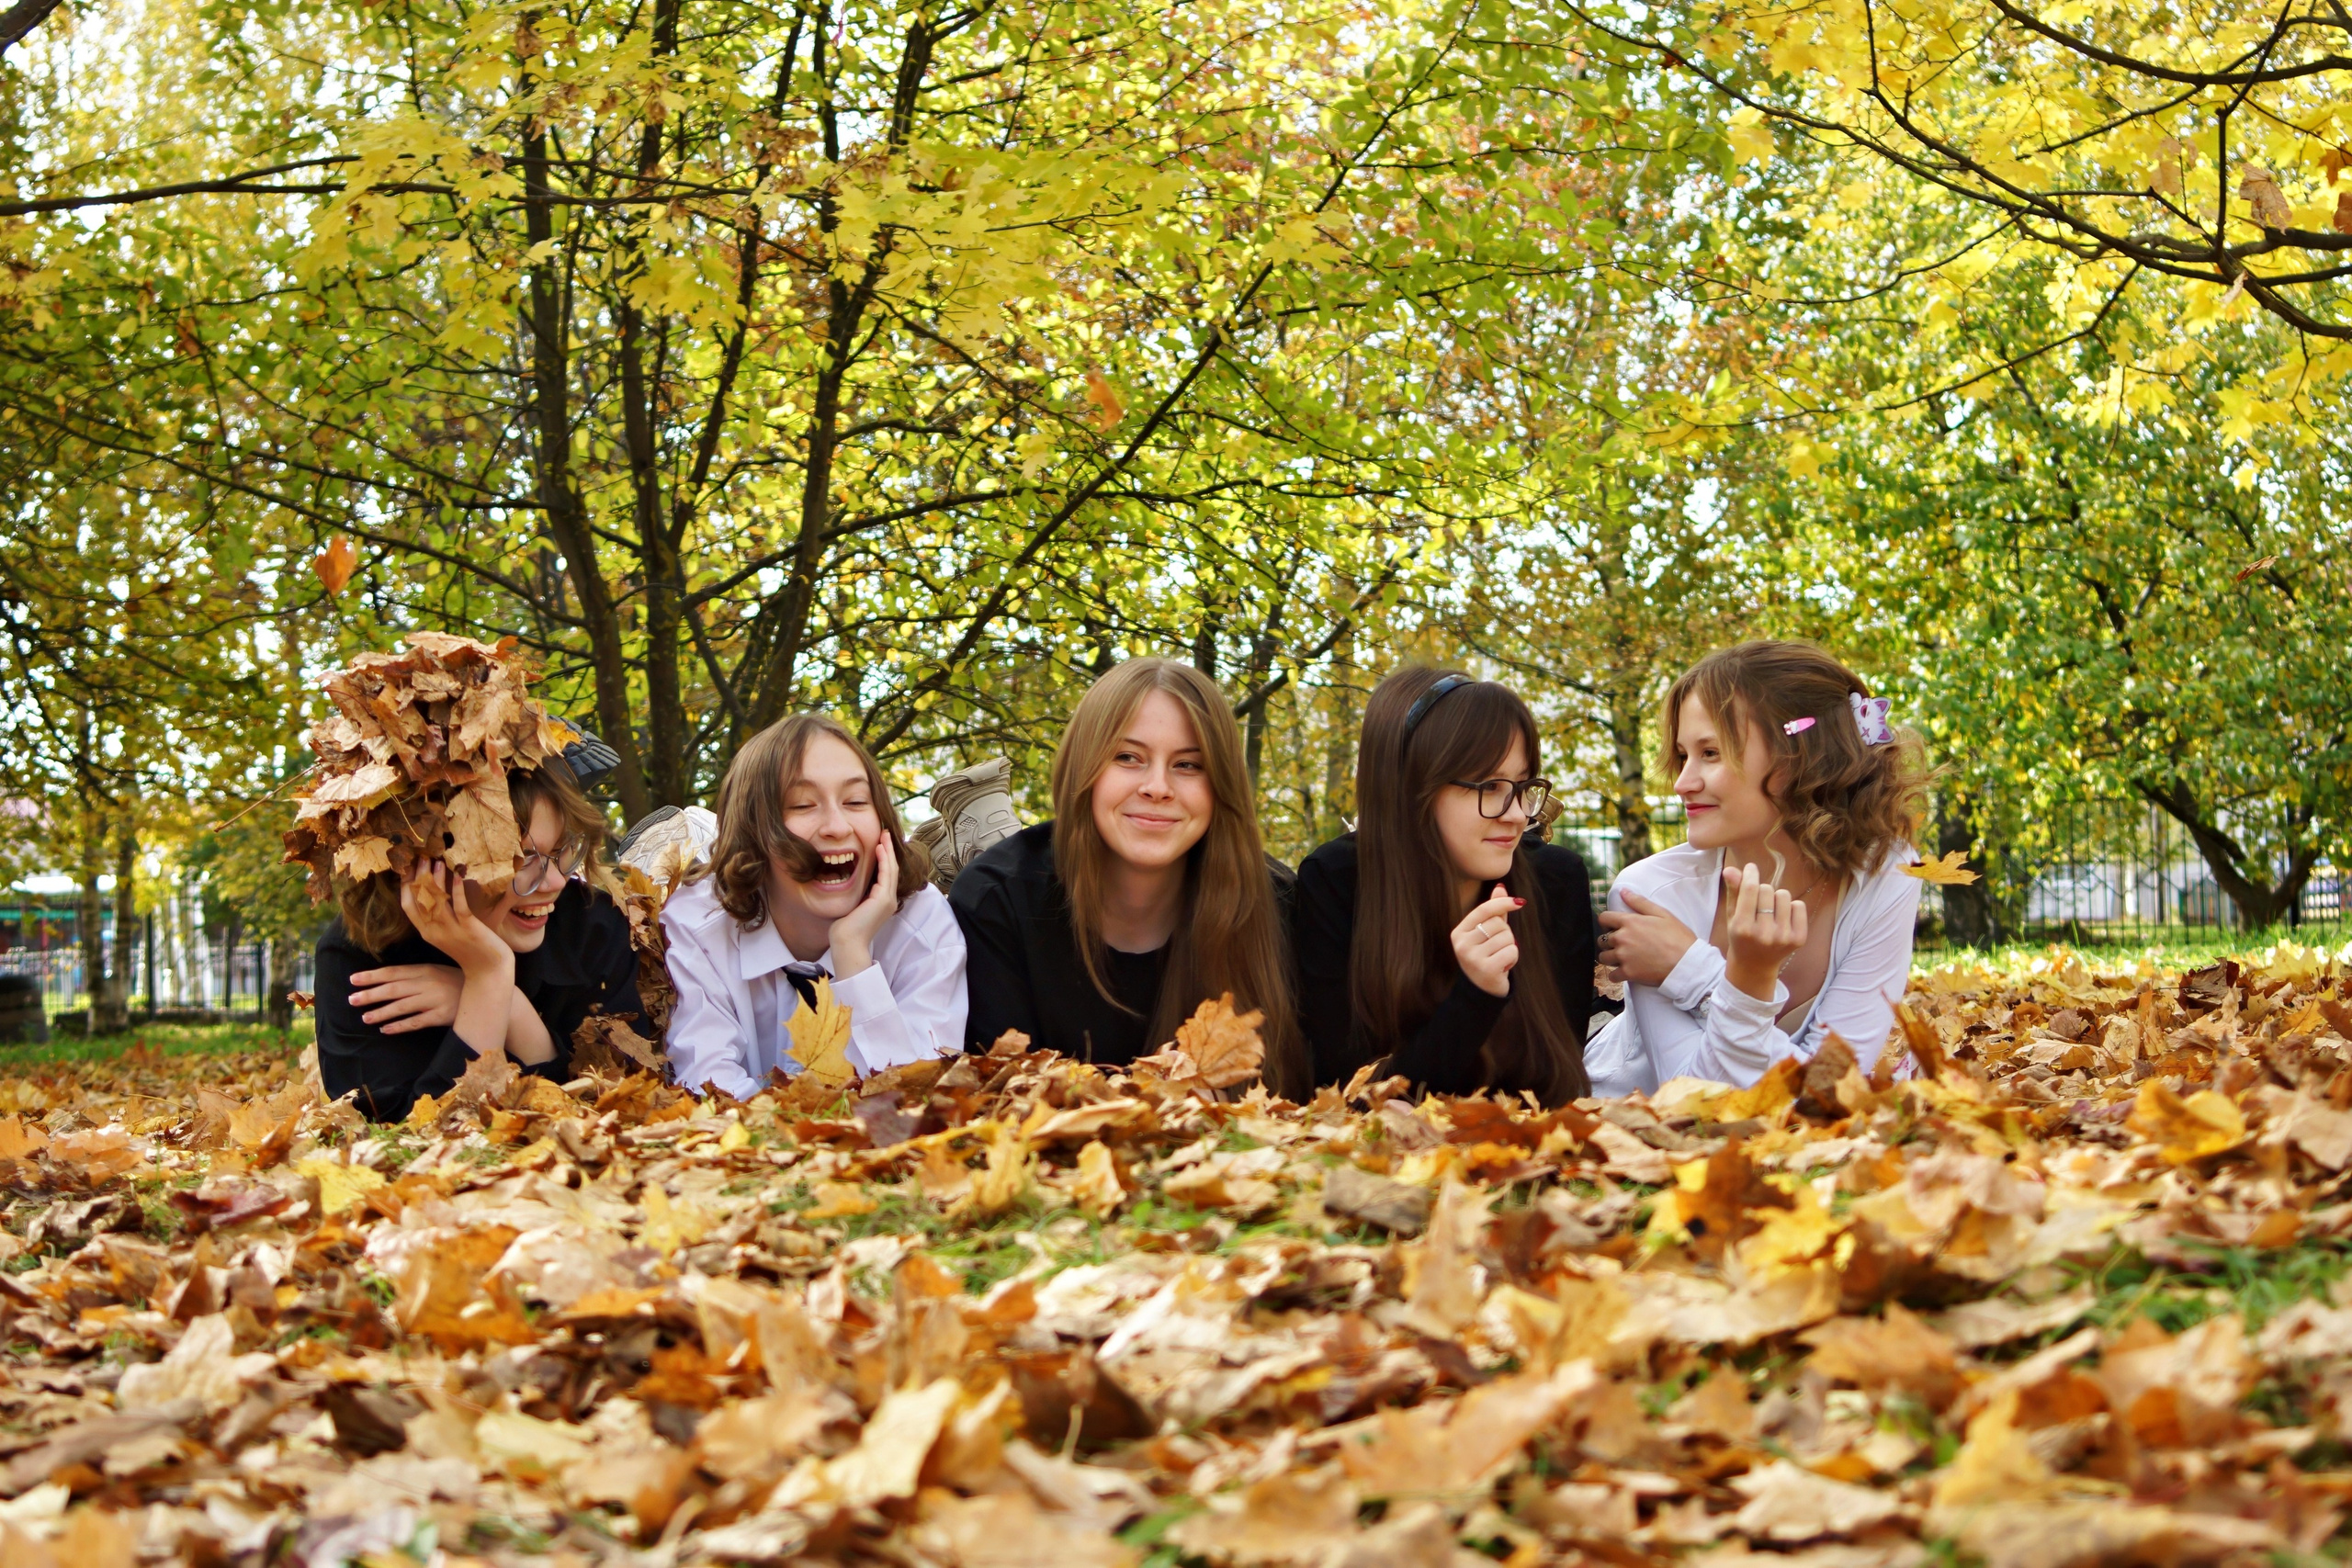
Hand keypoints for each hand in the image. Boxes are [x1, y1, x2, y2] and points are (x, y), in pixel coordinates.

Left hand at [348, 964, 461, 1033]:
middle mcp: (428, 983)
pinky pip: (416, 1022)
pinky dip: (400, 1026)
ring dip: (381, 1012)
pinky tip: (386, 1030)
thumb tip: (388, 979)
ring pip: (402, 1006)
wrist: (486, 993)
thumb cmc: (457, 982)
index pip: (393, 972)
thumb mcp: (437, 971)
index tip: (353, 979)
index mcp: (425, 970)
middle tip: (352, 999)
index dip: (372, 976)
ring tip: (365, 1017)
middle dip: (371, 994)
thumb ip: (416, 974)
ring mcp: (435, 1000)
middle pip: (394, 989)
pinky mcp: (441, 1016)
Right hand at [399, 861, 513, 981]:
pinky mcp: (469, 929)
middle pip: (418, 900)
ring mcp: (450, 930)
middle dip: (417, 877)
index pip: (407, 906)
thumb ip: (439, 916)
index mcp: (426, 932)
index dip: (405, 886)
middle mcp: (434, 931)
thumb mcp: (447, 933)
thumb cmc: (469, 949)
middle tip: (420, 857)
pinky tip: (458, 875)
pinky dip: (457, 891)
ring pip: (436, 901)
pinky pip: (460, 907)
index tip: (406, 867)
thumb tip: (436, 891)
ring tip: (436, 861)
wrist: (487, 970)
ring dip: (436, 879)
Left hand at [827, 835, 900, 979]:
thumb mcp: (853, 905)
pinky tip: (879, 848)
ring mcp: (888, 899)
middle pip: (892, 868)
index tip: (880, 843)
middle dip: (889, 849)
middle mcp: (889, 899)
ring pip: (891, 868)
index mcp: (883, 901)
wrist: (847, 942)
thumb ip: (857, 893)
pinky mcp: (883, 899)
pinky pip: (886, 874)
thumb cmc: (845, 928)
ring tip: (884, 835)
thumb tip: (850, 881)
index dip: (885, 857)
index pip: (887, 874)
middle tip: (885, 833)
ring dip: (888, 850)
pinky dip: (884, 859)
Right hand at [1450, 884, 1522, 998]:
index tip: (1519, 902)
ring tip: (1499, 958)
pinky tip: (1503, 967)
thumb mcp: (1486, 933)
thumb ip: (1493, 911)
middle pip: (1498, 924)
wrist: (1481, 989)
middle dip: (1505, 934)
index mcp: (1459, 932)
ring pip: (1507, 938)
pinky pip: (1511, 952)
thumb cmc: (1485, 956)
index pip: (1484, 910)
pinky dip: (1513, 958)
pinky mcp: (1486, 969)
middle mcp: (1462, 944)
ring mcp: (1472, 958)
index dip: (1503, 903)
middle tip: (1497, 948)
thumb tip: (1500, 888)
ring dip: (1510, 947)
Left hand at [1597, 892, 1697, 986]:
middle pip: (1602, 939)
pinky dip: (1616, 975)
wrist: (1687, 964)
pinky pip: (1612, 975)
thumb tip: (1623, 891)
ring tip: (1623, 958)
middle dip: (1610, 941)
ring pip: (1603, 957)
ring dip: (1611, 958)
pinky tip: (1625, 972)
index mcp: (1629, 922)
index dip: (1607, 923)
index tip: (1614, 927)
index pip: (1603, 918)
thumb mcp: (1662, 914)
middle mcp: (1622, 938)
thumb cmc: (1678, 938)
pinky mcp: (1627, 973)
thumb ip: (1639, 902)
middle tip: (1624, 945)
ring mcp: (1623, 957)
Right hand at [1721, 862, 1807, 1001]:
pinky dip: (1790, 907)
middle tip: (1757, 904)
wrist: (1754, 966)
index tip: (1751, 868)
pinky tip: (1782, 918)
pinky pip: (1799, 905)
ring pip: (1783, 895)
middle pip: (1767, 889)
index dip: (1751, 873)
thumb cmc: (1740, 936)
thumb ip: (1733, 891)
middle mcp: (1763, 933)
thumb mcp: (1732, 915)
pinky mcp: (1798, 939)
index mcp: (1742, 927)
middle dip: (1761, 891)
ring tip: (1770, 912)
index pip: (1750, 889)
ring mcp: (1783, 937)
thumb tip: (1731, 869)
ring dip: (1776, 898)